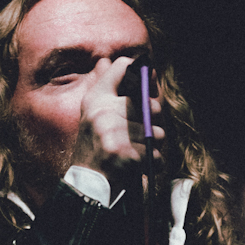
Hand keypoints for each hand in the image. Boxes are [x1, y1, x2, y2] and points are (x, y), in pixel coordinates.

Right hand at [70, 57, 164, 178]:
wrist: (87, 185)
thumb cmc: (95, 148)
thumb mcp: (94, 114)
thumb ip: (107, 85)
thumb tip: (114, 60)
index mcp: (95, 99)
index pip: (123, 66)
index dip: (143, 74)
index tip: (150, 86)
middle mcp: (103, 112)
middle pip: (149, 104)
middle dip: (153, 122)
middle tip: (142, 134)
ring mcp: (113, 133)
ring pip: (157, 132)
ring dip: (153, 146)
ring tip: (137, 152)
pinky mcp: (124, 154)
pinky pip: (156, 154)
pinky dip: (153, 163)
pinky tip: (140, 166)